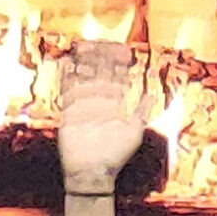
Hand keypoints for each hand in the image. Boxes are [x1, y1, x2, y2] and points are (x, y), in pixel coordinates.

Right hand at [58, 41, 146, 190]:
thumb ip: (141, 111)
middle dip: (101, 58)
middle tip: (103, 43)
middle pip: (98, 74)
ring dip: (84, 64)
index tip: (124, 51)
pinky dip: (66, 78)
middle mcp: (98, 102)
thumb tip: (151, 93)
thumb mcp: (133, 130)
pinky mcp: (67, 113)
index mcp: (113, 104)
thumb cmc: (115, 154)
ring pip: (83, 80)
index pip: (116, 78)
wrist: (93, 172)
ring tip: (86, 47)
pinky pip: (66, 93)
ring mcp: (82, 107)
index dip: (119, 64)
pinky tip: (66, 63)